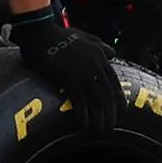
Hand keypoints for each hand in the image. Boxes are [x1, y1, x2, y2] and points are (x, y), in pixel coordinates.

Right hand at [7, 1, 118, 132]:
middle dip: (111, 112)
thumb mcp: (85, 37)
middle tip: (111, 126)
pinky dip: (83, 112)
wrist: (40, 32)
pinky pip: (80, 99)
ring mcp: (83, 72)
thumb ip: (100, 46)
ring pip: (97, 99)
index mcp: (100, 57)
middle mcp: (95, 65)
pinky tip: (84, 123)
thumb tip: (113, 54)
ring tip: (100, 129)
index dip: (118, 98)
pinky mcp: (68, 78)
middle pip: (108, 93)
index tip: (121, 111)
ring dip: (99, 117)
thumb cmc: (59, 34)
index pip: (114, 82)